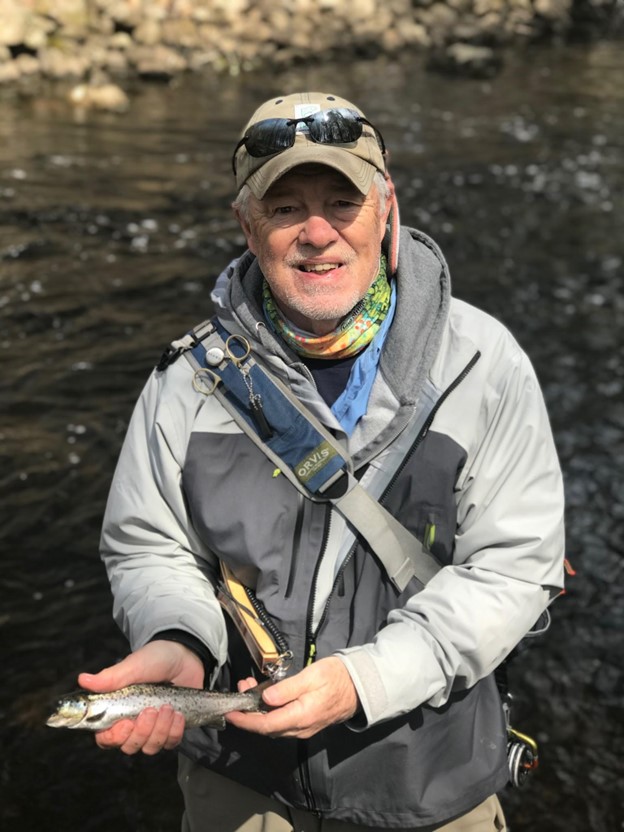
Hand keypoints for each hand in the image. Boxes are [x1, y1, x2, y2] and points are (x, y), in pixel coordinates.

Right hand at [78, 640, 204, 754]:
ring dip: (160, 730)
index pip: (106, 738)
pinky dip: (174, 731)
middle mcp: (133, 722)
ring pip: (150, 747)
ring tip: (168, 707)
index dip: (114, 737)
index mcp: (117, 709)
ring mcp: (153, 727)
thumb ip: (110, 677)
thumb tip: (83, 680)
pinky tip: (178, 714)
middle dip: (142, 732)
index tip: (127, 723)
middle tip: (151, 709)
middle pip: (129, 746)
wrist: (186, 656)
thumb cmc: (156, 658)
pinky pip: (170, 743)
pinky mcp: (172, 728)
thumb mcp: (134, 665)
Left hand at [226, 657, 358, 738]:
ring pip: (273, 724)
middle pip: (266, 727)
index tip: (230, 712)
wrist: (359, 687)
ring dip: (258, 709)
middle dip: (249, 712)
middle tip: (241, 687)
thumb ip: (287, 689)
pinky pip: (282, 721)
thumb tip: (264, 699)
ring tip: (250, 686)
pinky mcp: (305, 723)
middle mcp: (300, 728)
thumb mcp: (311, 676)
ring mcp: (303, 728)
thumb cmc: (335, 677)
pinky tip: (266, 694)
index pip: (265, 725)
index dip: (245, 721)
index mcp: (300, 717)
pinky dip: (269, 709)